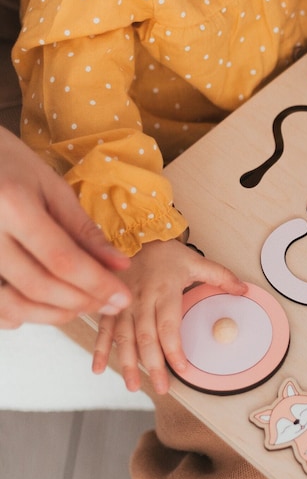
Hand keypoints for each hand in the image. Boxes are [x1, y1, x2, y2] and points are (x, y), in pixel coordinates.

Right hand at [0, 128, 130, 328]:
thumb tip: (119, 264)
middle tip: (110, 304)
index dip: (96, 283)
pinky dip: (18, 313)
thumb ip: (83, 229)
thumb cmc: (12, 165)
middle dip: (81, 301)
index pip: (62, 259)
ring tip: (83, 307)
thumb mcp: (53, 188)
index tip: (122, 297)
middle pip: (39, 285)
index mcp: (15, 207)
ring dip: (52, 313)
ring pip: (12, 303)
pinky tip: (44, 309)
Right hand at [92, 239, 245, 394]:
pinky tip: (98, 369)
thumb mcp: (196, 261)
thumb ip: (221, 277)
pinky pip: (104, 329)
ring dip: (128, 364)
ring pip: (123, 339)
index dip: (174, 350)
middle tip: (162, 388)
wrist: (134, 234)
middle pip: (146, 338)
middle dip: (153, 366)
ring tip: (134, 386)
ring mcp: (123, 303)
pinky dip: (100, 349)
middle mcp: (142, 300)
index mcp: (165, 291)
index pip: (169, 327)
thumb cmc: (165, 252)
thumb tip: (243, 290)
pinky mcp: (109, 304)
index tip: (183, 369)